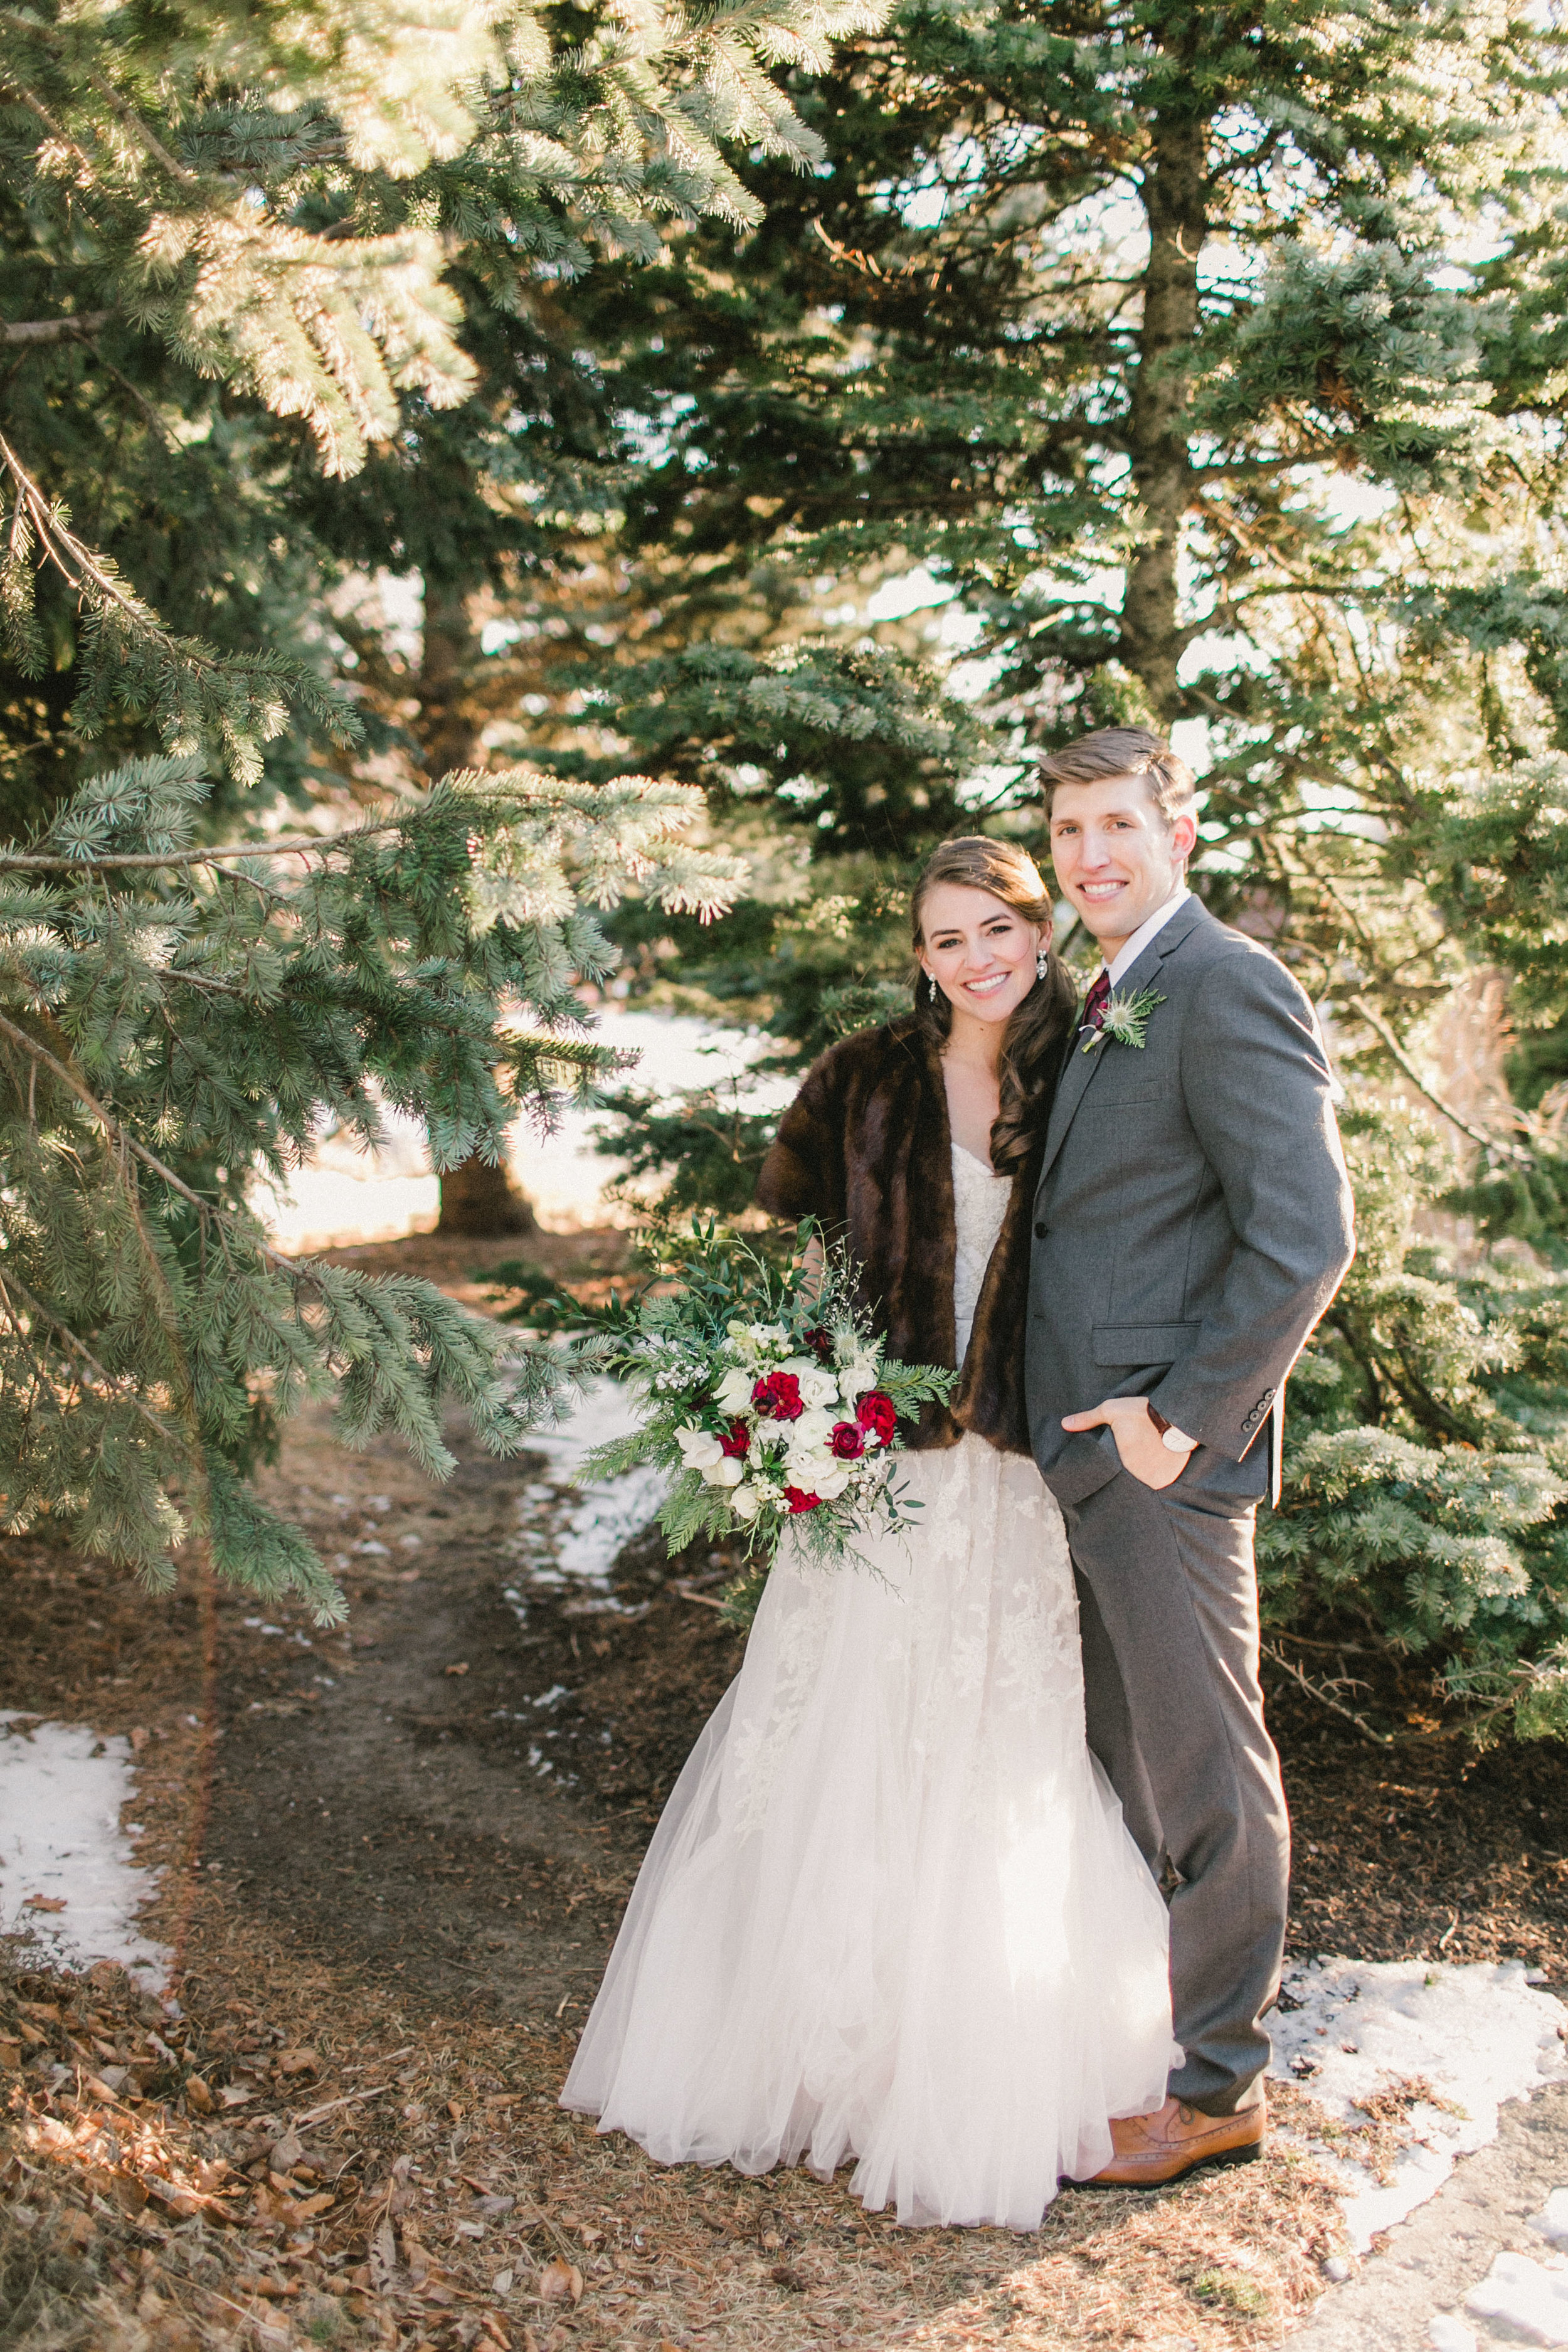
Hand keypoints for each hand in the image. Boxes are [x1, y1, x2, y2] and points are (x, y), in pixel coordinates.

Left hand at [1061, 1396, 1187, 1489]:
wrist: (1177, 1416)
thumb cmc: (1142, 1412)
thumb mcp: (1112, 1410)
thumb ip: (1088, 1419)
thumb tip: (1064, 1424)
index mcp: (1120, 1463)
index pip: (1109, 1474)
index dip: (1110, 1469)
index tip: (1113, 1462)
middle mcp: (1136, 1476)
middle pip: (1126, 1480)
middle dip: (1125, 1473)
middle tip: (1129, 1460)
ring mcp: (1154, 1480)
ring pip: (1142, 1483)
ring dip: (1141, 1476)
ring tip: (1142, 1462)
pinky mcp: (1168, 1479)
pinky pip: (1158, 1483)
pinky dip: (1156, 1476)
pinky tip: (1155, 1464)